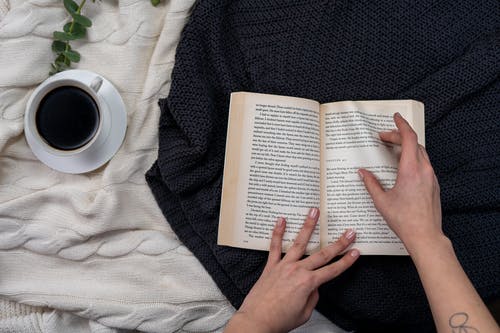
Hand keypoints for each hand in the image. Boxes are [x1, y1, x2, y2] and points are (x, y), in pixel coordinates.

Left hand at [224, 208, 359, 332]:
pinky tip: (281, 220)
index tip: (356, 251)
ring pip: (300, 242)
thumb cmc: (280, 320)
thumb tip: (313, 286)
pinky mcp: (271, 266)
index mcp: (308, 283)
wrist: (257, 321)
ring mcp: (284, 266)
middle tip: (349, 232)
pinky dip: (277, 232)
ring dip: (309, 226)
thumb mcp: (304, 312)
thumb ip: (312, 296)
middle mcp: (298, 271)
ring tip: (314, 211)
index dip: (346, 261)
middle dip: (338, 243)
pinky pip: (274, 246)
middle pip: (322, 254)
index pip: (333, 270)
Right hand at [358, 112, 443, 253]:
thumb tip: (362, 172)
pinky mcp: (434, 184)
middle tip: (385, 138)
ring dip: (407, 146)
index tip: (395, 117)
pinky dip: (414, 157)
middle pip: (414, 143)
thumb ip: (370, 183)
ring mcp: (431, 177)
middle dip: (399, 136)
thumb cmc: (404, 220)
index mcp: (410, 170)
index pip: (409, 138)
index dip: (401, 125)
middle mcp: (424, 170)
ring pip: (421, 152)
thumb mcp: (381, 200)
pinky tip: (403, 165)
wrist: (425, 235)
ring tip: (393, 148)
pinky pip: (424, 163)